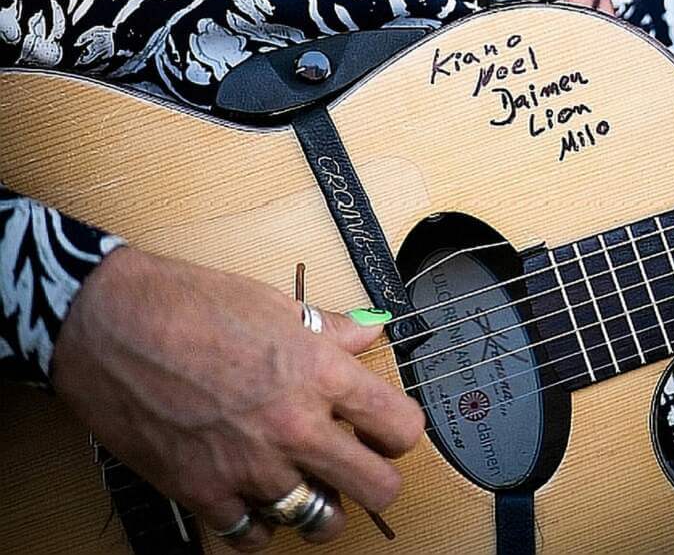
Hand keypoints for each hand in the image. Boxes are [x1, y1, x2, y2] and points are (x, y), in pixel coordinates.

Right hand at [50, 247, 424, 548]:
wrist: (112, 325)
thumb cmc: (190, 302)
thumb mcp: (272, 303)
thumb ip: (330, 327)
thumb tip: (370, 328)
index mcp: (319, 371)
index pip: (400, 426)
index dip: (399, 428)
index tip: (387, 425)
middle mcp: (295, 426)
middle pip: (377, 488)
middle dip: (376, 479)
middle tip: (360, 464)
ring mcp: (251, 467)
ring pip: (319, 522)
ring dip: (319, 505)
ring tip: (307, 482)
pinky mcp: (205, 494)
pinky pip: (253, 537)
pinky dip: (258, 523)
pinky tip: (253, 496)